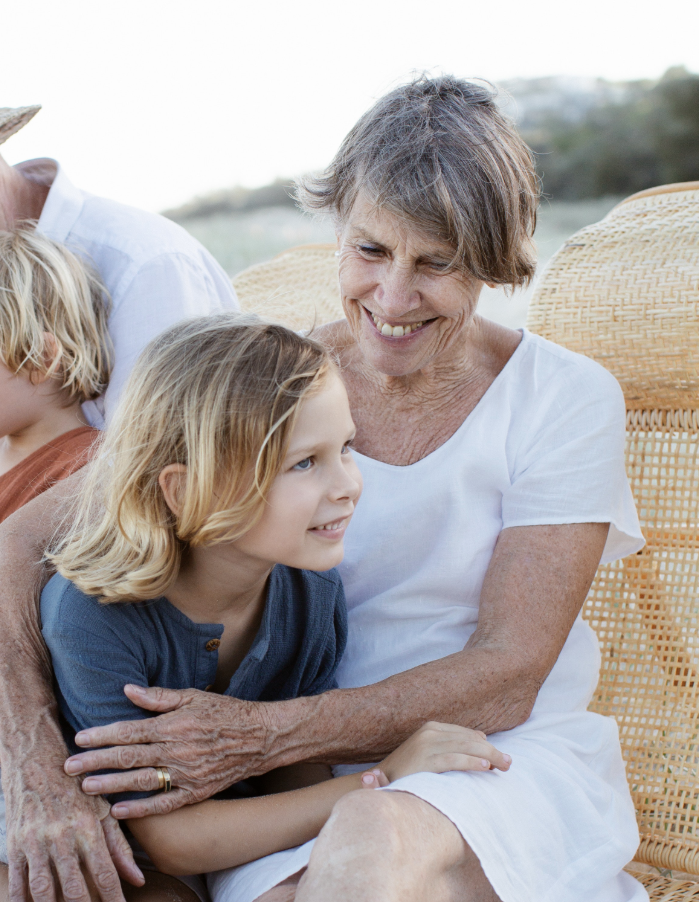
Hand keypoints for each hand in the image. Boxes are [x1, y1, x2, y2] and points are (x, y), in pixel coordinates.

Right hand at [4, 757, 142, 901]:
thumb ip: (119, 847)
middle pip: (73, 887)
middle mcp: (63, 835)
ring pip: (44, 889)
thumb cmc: (76, 788)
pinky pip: (18, 881)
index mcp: (88, 826)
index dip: (113, 898)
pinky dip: (22, 900)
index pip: (104, 872)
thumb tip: (137, 880)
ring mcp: (36, 840)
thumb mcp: (102, 810)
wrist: (36, 761)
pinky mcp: (15, 843)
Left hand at [64, 685, 274, 818]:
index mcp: (173, 725)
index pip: (129, 731)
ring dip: (110, 785)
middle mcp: (176, 750)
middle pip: (128, 758)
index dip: (102, 735)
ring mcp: (185, 774)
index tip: (79, 739)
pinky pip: (163, 804)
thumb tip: (127, 690)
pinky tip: (119, 811)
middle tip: (69, 767)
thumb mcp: (193, 696)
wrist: (260, 737)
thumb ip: (158, 696)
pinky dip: (140, 810)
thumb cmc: (225, 711)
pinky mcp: (195, 792)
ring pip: (140, 782)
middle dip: (95, 762)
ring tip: (86, 787)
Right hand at [377, 722, 510, 781]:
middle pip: (468, 740)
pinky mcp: (425, 762)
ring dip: (489, 756)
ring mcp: (426, 746)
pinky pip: (454, 760)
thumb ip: (454, 743)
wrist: (378, 783)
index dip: (484, 745)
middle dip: (492, 751)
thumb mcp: (431, 752)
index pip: (465, 734)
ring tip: (504, 766)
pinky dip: (472, 763)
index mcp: (431, 728)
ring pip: (465, 748)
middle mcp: (429, 733)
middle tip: (509, 763)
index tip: (499, 757)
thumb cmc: (409, 771)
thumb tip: (482, 737)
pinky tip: (486, 768)